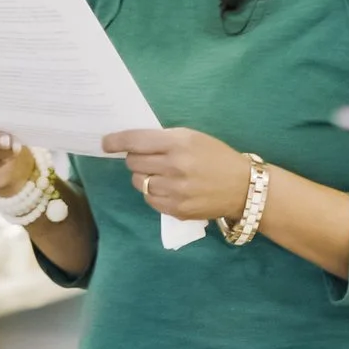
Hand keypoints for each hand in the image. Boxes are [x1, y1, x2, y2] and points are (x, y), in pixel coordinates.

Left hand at [101, 126, 252, 222]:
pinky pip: (149, 200)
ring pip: (138, 183)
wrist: (243, 187)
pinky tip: (167, 188)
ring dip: (144, 177)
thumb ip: (164, 140)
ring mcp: (175, 191)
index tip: (106, 143)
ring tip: (161, 175)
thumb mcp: (193, 138)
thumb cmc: (216, 157)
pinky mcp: (176, 209)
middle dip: (136, 159)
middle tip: (148, 159)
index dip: (116, 141)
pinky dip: (152, 193)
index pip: (136, 141)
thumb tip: (131, 144)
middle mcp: (174, 167)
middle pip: (133, 162)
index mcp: (179, 144)